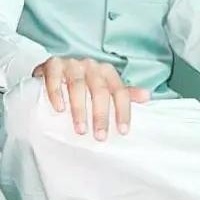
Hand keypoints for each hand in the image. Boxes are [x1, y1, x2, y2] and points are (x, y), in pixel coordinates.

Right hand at [33, 56, 149, 139]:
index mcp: (107, 72)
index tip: (122, 132)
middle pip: (100, 90)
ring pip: (77, 85)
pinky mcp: (52, 64)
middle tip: (100, 136)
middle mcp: (91, 65)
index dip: (123, 111)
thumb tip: (147, 96)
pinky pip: (54, 78)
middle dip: (101, 115)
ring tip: (80, 129)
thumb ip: (124, 93)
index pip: (120, 91)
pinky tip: (59, 109)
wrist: (53, 69)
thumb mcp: (104, 88)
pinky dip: (56, 93)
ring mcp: (71, 63)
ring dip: (79, 109)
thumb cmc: (83, 82)